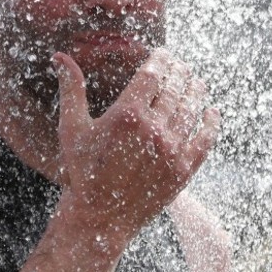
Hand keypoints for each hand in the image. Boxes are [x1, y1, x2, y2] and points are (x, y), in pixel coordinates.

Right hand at [52, 49, 219, 239]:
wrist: (99, 217)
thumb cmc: (82, 170)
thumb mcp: (72, 127)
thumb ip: (71, 88)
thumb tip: (59, 56)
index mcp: (127, 114)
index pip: (152, 75)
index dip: (160, 60)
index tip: (164, 54)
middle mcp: (153, 129)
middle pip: (174, 89)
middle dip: (180, 72)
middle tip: (181, 65)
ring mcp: (171, 149)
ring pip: (191, 110)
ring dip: (196, 91)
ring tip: (197, 82)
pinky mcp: (183, 169)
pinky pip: (204, 139)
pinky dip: (210, 123)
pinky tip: (212, 112)